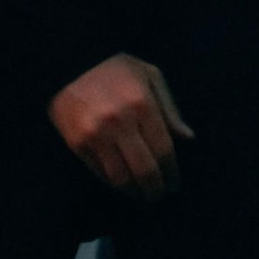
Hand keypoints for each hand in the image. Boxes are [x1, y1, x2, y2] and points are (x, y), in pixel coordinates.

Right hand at [48, 53, 193, 200]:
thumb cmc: (117, 67)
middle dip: (155, 188)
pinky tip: (123, 184)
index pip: (163, 150)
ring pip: (120, 177)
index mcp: (143, 104)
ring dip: (134, 192)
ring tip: (142, 196)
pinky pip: (99, 172)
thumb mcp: (150, 76)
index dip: (171, 171)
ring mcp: (96, 135)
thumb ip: (170, 108)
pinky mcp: (77, 143)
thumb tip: (187, 138)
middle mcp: (119, 122)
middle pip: (144, 169)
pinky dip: (113, 183)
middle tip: (160, 196)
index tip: (175, 183)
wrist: (71, 63)